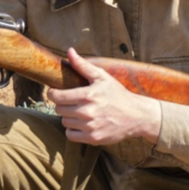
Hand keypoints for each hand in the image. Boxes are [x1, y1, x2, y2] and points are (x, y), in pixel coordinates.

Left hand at [45, 49, 161, 144]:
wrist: (136, 116)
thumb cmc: (117, 94)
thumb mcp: (102, 77)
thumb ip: (83, 66)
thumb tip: (69, 51)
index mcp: (87, 95)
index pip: (56, 96)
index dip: (52, 93)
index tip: (55, 92)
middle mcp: (87, 112)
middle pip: (59, 109)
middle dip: (63, 104)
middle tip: (72, 101)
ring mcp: (90, 126)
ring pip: (64, 122)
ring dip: (68, 117)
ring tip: (79, 112)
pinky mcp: (92, 138)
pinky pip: (70, 135)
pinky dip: (73, 130)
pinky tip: (82, 123)